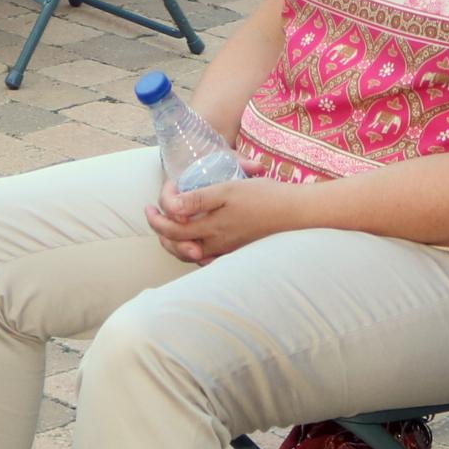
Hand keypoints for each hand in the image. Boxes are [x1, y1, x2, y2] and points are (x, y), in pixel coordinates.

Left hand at [143, 177, 295, 264]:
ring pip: (191, 254)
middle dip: (160, 232)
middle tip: (152, 215)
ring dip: (174, 243)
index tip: (151, 204)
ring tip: (167, 229)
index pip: (172, 229)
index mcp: (211, 227)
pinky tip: (196, 243)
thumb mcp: (228, 190)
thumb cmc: (264, 197)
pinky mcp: (238, 251)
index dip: (157, 217)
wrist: (296, 212)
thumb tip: (170, 209)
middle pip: (177, 246)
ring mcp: (228, 250)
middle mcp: (216, 243)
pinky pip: (209, 258)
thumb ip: (198, 201)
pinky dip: (195, 251)